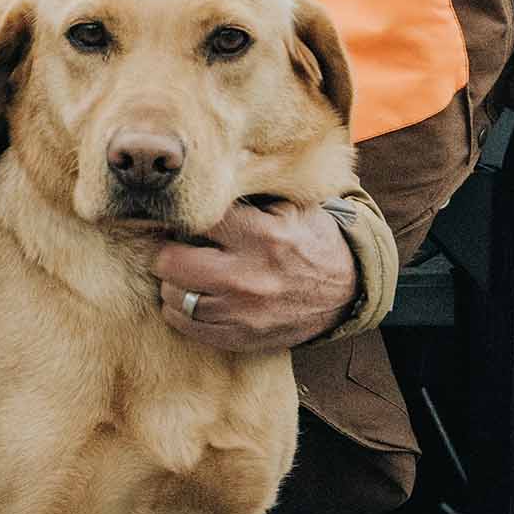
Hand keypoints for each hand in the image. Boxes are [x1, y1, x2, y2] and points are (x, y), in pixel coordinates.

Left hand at [153, 198, 357, 352]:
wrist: (347, 291)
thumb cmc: (312, 241)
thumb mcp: (292, 206)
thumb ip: (250, 193)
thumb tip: (207, 174)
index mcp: (261, 235)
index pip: (195, 221)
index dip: (181, 216)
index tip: (178, 217)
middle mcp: (248, 276)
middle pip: (170, 262)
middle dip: (166, 251)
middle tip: (171, 246)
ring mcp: (244, 313)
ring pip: (174, 298)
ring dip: (173, 283)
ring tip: (183, 273)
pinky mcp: (243, 338)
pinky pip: (189, 327)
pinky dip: (182, 311)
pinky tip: (192, 297)